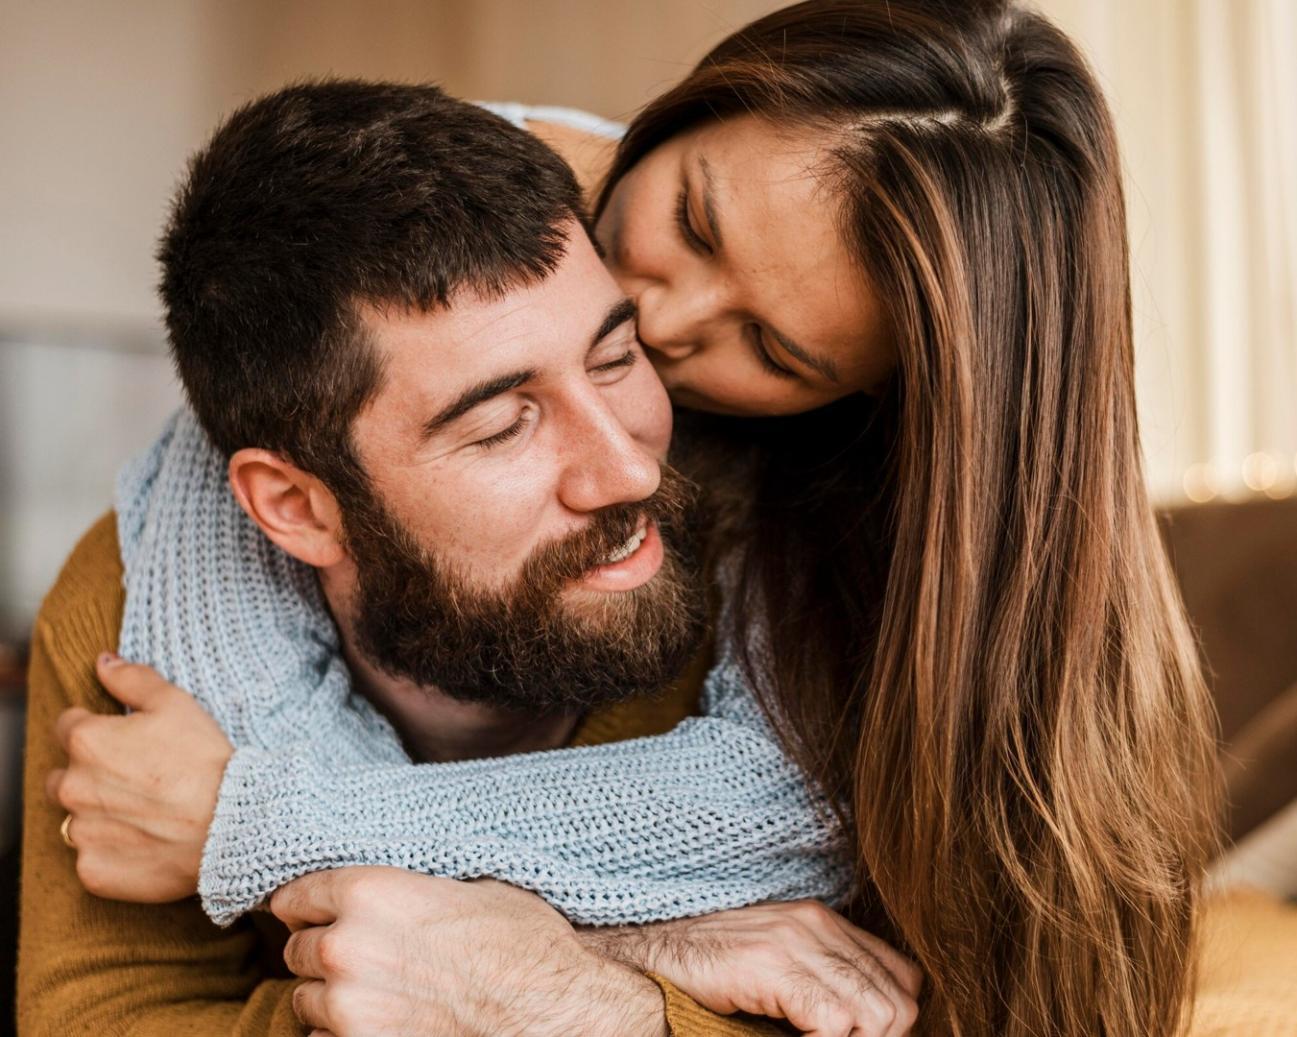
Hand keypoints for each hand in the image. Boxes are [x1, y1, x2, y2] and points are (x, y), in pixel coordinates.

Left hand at [45, 653, 232, 900]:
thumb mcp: (176, 704)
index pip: (68, 726)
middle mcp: (72, 786)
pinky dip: (112, 850)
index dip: (100, 730)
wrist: (230, 824)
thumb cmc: (204, 759)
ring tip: (145, 812)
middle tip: (138, 779)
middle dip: (91, 774)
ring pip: (75, 818)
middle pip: (64, 775)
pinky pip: (91, 857)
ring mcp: (80, 831)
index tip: (128, 742)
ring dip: (99, 813)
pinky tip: (146, 841)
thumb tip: (103, 662)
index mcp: (86, 740)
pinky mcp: (92, 870)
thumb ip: (133, 679)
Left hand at [271, 868, 668, 1036]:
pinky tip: (384, 1021)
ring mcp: (348, 1006)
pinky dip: (343, 1033)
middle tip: (359, 953)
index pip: (296, 895)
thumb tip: (390, 890)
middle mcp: (346, 946)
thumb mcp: (469, 888)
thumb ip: (408, 888)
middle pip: (295, 949)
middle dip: (322, 950)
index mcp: (369, 892)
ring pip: (304, 1000)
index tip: (309, 912)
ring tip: (375, 992)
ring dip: (330, 995)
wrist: (550, 1011)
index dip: (305, 904)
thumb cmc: (522, 945)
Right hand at [581, 900, 921, 1036]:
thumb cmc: (707, 978)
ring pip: (879, 1012)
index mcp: (824, 923)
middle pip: (899, 999)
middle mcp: (817, 923)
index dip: (894, 1021)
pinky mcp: (771, 962)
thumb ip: (823, 985)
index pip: (903, 977)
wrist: (644, 963)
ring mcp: (795, 938)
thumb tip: (872, 1026)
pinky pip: (837, 1020)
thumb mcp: (778, 974)